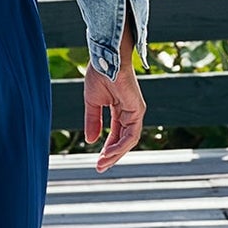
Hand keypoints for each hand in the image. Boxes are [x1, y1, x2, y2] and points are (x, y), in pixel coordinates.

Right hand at [84, 42, 143, 172]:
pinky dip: (121, 145)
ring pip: (129, 140)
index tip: (98, 161)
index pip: (116, 135)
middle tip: (100, 167)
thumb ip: (93, 122)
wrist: (105, 60)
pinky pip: (131, 134)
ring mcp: (136, 112)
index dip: (107, 148)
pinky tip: (109, 152)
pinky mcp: (137, 110)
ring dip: (116, 153)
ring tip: (102, 163)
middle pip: (124, 140)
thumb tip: (90, 140)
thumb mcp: (92, 103)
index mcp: (121, 110)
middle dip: (112, 155)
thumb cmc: (99, 75)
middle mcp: (131, 113)